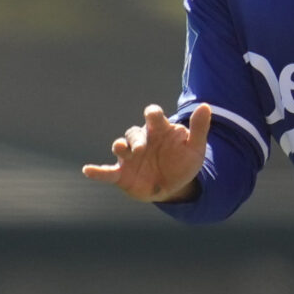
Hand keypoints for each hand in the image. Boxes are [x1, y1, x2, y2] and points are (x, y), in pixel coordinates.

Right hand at [82, 103, 209, 203]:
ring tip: (123, 151)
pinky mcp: (122, 174)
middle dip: (136, 138)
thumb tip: (206, 106)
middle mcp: (142, 141)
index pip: (153, 115)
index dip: (152, 114)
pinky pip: (107, 172)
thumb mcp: (195, 148)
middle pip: (133, 132)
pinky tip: (87, 170)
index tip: (153, 116)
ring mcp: (130, 157)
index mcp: (159, 130)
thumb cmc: (184, 162)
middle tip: (141, 148)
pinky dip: (97, 171)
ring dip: (121, 147)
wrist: (176, 186)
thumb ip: (199, 128)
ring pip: (120, 146)